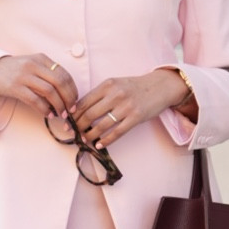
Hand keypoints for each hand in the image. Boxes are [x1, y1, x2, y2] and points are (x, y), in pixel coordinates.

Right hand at [0, 54, 78, 119]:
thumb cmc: (15, 70)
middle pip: (60, 82)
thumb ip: (47, 73)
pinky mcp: (15, 87)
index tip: (75, 100)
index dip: (73, 89)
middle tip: (71, 110)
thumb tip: (66, 92)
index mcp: (41, 58)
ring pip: (49, 92)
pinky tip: (48, 114)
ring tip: (61, 114)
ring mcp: (24, 75)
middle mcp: (34, 65)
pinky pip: (35, 100)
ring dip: (59, 105)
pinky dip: (44, 109)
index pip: (64, 74)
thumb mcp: (33, 65)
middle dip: (69, 99)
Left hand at [72, 68, 193, 145]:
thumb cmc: (135, 86)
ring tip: (85, 140)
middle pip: (90, 114)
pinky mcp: (136, 117)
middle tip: (74, 133)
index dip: (74, 114)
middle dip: (79, 126)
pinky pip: (117, 132)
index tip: (67, 122)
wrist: (160, 86)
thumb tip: (80, 110)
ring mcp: (126, 106)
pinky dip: (106, 140)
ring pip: (101, 125)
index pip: (85, 101)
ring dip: (90, 135)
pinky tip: (99, 144)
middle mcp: (116, 94)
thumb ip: (100, 95)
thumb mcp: (116, 84)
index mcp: (108, 85)